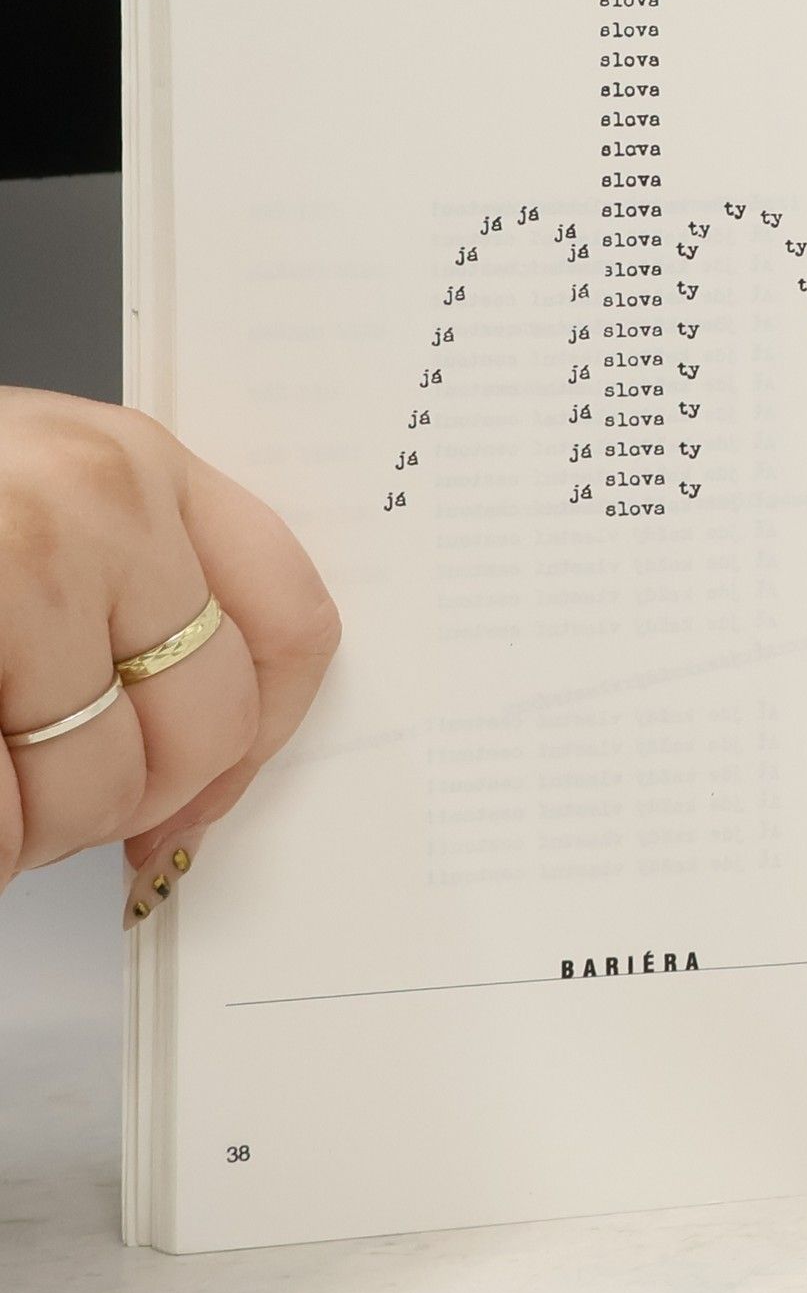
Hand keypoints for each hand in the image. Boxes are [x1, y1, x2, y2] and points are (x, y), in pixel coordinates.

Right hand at [0, 389, 340, 927]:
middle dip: (135, 799)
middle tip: (55, 806)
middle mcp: (95, 497)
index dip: (261, 736)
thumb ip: (131, 592)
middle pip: (211, 721)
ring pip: (104, 783)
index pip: (291, 620)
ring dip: (35, 831)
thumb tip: (207, 759)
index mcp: (132, 461)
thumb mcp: (31, 508)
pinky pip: (3, 813)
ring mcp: (22, 559)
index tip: (211, 792)